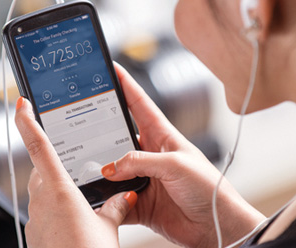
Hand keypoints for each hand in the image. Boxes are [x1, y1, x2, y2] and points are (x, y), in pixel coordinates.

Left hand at [15, 97, 136, 247]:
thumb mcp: (108, 225)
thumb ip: (115, 205)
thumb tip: (124, 195)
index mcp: (59, 190)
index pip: (39, 146)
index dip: (28, 122)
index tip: (22, 104)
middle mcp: (43, 201)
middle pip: (42, 169)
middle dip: (55, 161)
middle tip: (75, 165)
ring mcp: (37, 218)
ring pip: (43, 190)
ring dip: (59, 186)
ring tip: (81, 194)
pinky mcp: (38, 232)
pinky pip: (45, 209)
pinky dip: (57, 205)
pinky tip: (76, 215)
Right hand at [101, 64, 264, 247]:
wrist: (216, 225)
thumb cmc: (208, 186)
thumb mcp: (176, 164)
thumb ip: (141, 162)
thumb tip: (110, 167)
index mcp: (163, 135)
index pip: (139, 103)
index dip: (125, 84)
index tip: (110, 69)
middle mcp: (150, 153)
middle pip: (118, 135)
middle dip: (99, 129)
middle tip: (79, 123)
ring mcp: (143, 177)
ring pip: (113, 168)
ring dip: (100, 170)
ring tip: (83, 166)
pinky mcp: (139, 200)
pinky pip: (115, 198)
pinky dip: (104, 199)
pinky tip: (95, 197)